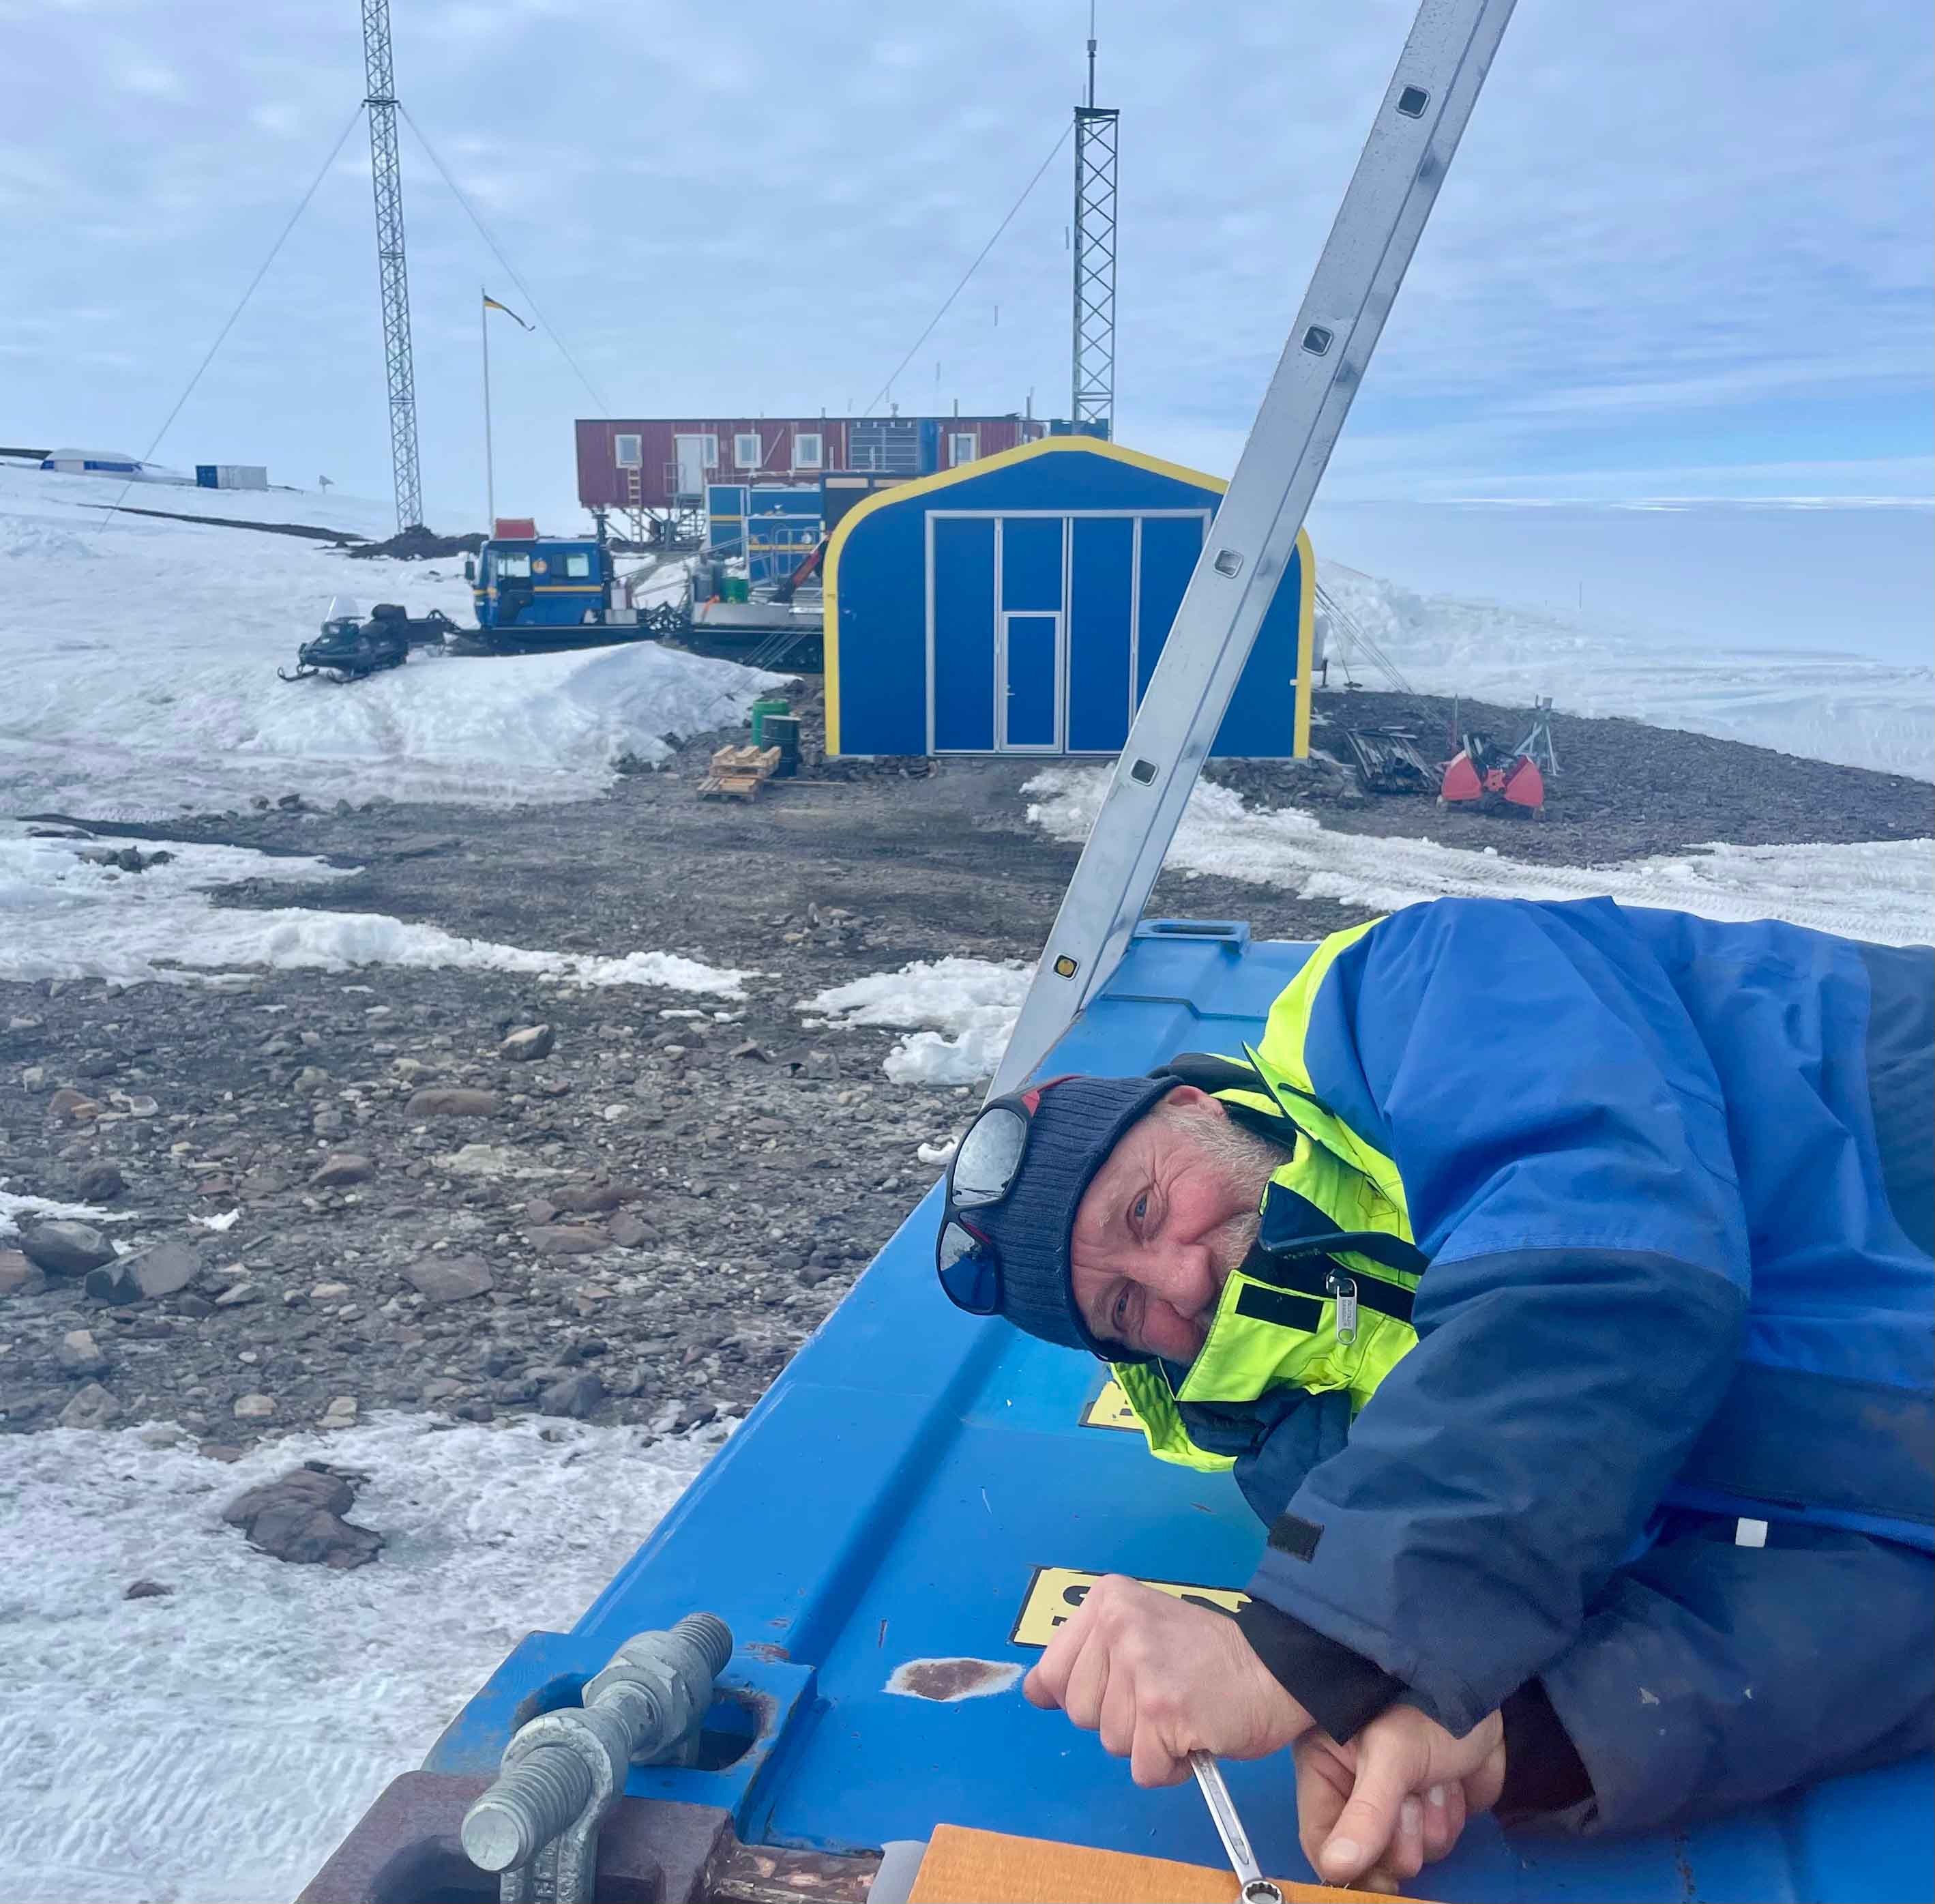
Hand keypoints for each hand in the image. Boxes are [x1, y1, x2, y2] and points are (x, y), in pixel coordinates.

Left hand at [1022, 1575, 1311, 1786]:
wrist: (1278, 1666)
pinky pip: (1143, 1769)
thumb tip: (1034, 1691)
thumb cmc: (1209, 1656)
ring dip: (1147, 1743)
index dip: (1077, 1695)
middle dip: (1118, 1720)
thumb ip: (1089, 1654)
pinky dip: (1169, 1767)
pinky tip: (1194, 1735)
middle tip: (1160, 1698)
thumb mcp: (1141, 1630)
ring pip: (1111, 1743)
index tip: (1113, 1691)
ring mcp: (1140, 1667)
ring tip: (1182, 1712)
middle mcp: (1118, 1626)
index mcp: (1108, 1601)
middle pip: (1078, 1712)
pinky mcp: (1163, 1711)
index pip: (1050, 1672)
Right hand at [1293, 1705, 1504, 1892]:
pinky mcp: (1433, 1807)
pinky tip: (1453, 1781)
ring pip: (1414, 1852)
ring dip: (1433, 1819)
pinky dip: (1452, 1814)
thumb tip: (1336, 1868)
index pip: (1322, 1842)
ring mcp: (1397, 1803)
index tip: (1379, 1881)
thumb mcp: (1390, 1755)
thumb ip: (1365, 1813)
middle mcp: (1357, 1793)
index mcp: (1327, 1771)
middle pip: (1371, 1857)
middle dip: (1403, 1833)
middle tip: (1413, 1799)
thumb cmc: (1421, 1705)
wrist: (1478, 1686)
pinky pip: (1443, 1842)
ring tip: (1437, 1778)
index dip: (1348, 1868)